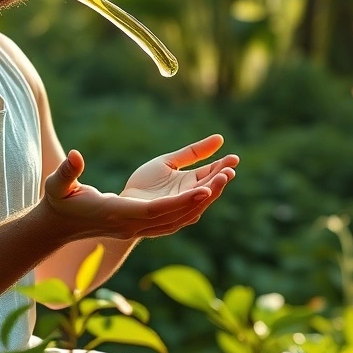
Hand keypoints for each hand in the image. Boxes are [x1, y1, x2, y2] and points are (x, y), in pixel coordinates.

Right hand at [40, 149, 212, 240]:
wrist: (59, 226)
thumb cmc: (59, 202)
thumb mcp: (58, 185)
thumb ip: (67, 171)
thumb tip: (75, 156)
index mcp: (117, 214)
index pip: (154, 211)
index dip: (180, 202)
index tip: (204, 190)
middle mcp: (132, 225)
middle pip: (175, 215)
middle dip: (202, 197)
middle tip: (227, 174)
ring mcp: (137, 229)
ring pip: (179, 219)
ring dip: (202, 200)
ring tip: (225, 176)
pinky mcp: (140, 226)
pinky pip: (173, 219)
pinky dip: (192, 206)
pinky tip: (207, 191)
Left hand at [121, 134, 237, 202]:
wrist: (117, 204)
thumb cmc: (144, 185)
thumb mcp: (169, 162)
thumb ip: (193, 153)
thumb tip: (220, 139)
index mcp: (189, 187)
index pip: (210, 177)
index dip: (222, 168)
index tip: (235, 158)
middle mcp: (185, 200)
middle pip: (208, 190)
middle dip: (220, 180)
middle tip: (231, 169)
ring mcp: (173, 209)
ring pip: (197, 202)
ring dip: (211, 191)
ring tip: (222, 177)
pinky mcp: (157, 213)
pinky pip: (177, 208)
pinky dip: (191, 200)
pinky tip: (201, 190)